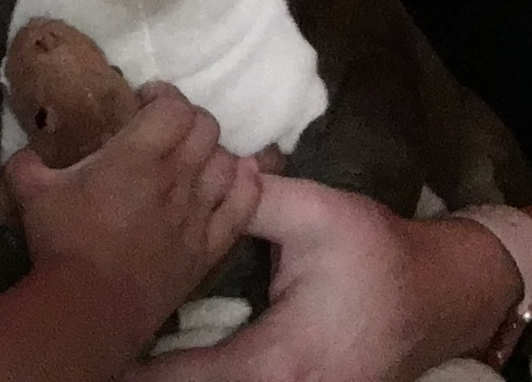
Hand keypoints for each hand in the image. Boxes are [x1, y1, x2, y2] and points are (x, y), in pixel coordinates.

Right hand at [8, 82, 261, 339]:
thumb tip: (23, 153)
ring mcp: (198, 213)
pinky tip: (238, 178)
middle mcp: (178, 177)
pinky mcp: (208, 248)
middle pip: (207, 128)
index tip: (145, 101)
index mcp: (139, 155)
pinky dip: (246, 185)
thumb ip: (26, 163)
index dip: (165, 95)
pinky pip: (244, 206)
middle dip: (189, 120)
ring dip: (214, 153)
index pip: (176, 106)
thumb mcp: (32, 192)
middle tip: (167, 130)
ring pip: (228, 162)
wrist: (90, 310)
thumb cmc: (64, 244)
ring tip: (195, 160)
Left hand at [132, 178, 518, 381]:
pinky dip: (201, 377)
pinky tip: (167, 362)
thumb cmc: (378, 256)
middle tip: (92, 355)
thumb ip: (258, 200)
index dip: (137, 371)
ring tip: (117, 359)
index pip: (188, 379)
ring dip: (172, 377)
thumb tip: (204, 171)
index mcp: (277, 361)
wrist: (438, 297)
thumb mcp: (319, 215)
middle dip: (144, 377)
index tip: (95, 356)